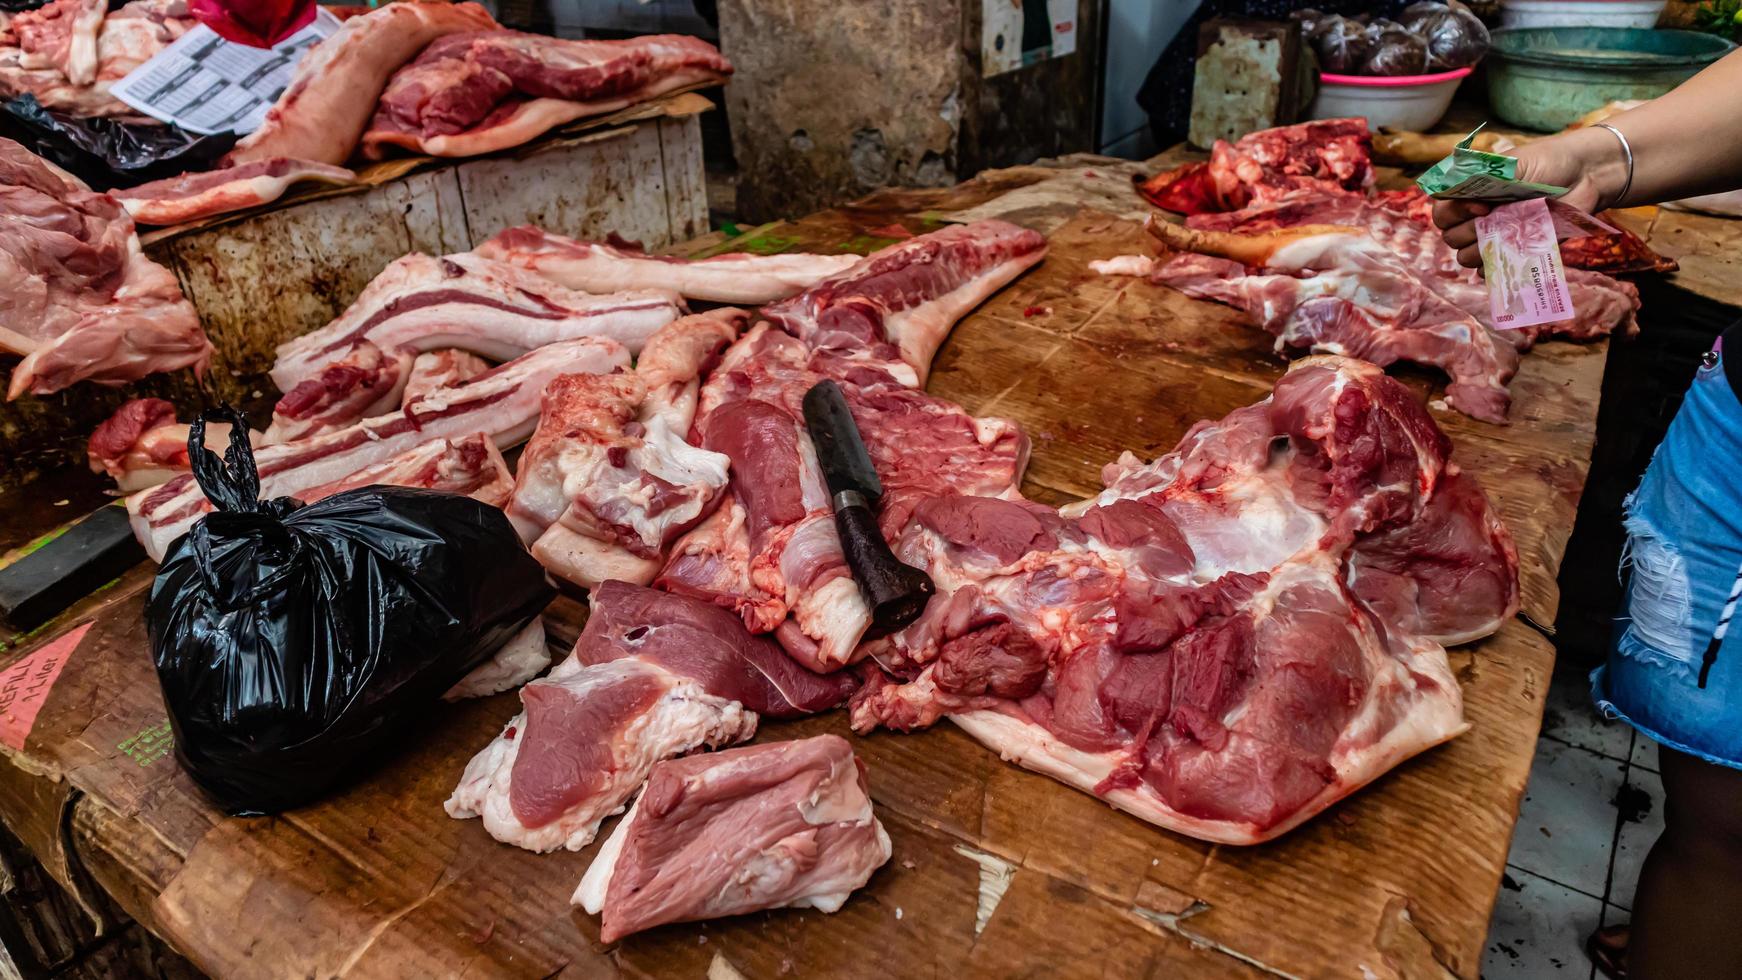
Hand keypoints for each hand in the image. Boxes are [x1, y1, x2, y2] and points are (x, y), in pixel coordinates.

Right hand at [1432, 126, 1628, 267]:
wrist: (1587, 176)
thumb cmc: (1548, 162)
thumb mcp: (1509, 164)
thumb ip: (1475, 178)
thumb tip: (1444, 193)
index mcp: (1472, 193)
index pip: (1440, 211)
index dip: (1453, 212)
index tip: (1482, 205)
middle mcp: (1478, 216)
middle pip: (1450, 237)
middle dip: (1467, 230)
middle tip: (1496, 217)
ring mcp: (1495, 236)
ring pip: (1466, 257)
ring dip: (1480, 249)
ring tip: (1506, 234)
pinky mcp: (1514, 252)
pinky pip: (1490, 271)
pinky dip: (1493, 268)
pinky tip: (1506, 257)